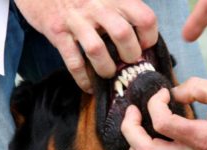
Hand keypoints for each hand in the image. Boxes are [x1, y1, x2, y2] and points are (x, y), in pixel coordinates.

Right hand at [15, 0, 157, 92]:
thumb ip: (123, 9)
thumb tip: (142, 37)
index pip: (144, 18)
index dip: (149, 37)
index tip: (144, 46)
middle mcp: (97, 7)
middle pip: (123, 34)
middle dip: (130, 55)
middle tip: (127, 61)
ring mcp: (76, 20)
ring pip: (97, 50)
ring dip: (106, 68)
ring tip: (108, 73)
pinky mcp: (57, 32)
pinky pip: (73, 61)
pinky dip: (83, 79)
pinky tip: (88, 86)